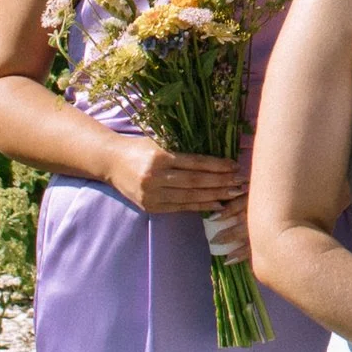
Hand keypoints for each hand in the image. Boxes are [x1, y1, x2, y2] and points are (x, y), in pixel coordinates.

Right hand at [111, 144, 247, 220]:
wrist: (110, 162)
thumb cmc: (139, 148)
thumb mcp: (159, 144)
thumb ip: (182, 154)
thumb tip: (216, 161)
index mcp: (158, 157)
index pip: (194, 163)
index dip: (217, 165)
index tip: (235, 166)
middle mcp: (154, 177)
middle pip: (195, 182)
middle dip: (221, 182)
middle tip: (241, 182)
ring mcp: (151, 195)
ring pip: (190, 197)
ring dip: (215, 196)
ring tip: (234, 194)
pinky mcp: (150, 207)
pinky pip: (180, 207)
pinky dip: (200, 206)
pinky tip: (217, 203)